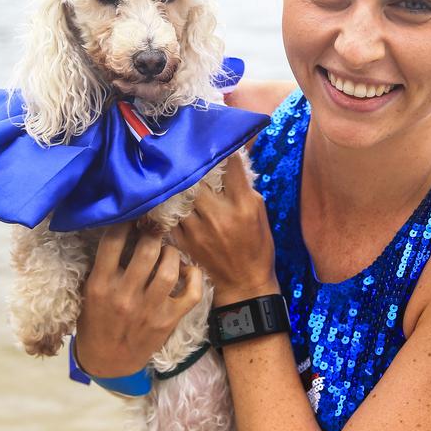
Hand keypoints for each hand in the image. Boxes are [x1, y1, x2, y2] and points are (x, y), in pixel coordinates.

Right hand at [74, 222, 203, 377]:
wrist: (107, 361)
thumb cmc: (96, 320)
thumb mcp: (89, 291)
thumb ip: (104, 264)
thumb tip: (124, 229)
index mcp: (100, 285)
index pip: (112, 242)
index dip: (125, 222)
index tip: (132, 216)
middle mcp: (125, 296)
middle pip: (146, 250)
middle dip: (153, 233)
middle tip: (154, 230)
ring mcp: (149, 310)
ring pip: (169, 269)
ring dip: (171, 253)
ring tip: (167, 251)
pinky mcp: (168, 321)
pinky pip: (191, 294)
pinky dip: (194, 277)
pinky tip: (187, 270)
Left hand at [173, 154, 279, 306]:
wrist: (244, 283)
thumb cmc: (257, 246)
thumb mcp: (259, 213)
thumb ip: (244, 188)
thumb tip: (231, 162)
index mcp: (243, 205)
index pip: (231, 167)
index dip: (224, 154)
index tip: (219, 147)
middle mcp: (219, 215)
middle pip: (197, 178)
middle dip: (195, 169)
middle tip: (192, 163)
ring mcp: (199, 229)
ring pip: (180, 195)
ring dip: (180, 187)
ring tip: (178, 179)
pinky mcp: (184, 241)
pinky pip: (172, 216)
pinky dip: (172, 207)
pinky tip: (173, 202)